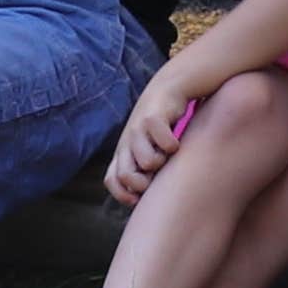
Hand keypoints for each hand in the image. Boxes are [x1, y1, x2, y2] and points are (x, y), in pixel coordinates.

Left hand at [106, 76, 197, 203]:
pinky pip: (166, 144)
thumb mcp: (148, 149)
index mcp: (123, 152)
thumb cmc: (159, 127)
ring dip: (162, 161)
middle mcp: (126, 142)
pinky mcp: (152, 118)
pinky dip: (173, 146)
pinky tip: (175, 139)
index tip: (141, 197)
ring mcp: (137, 130)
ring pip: (148, 162)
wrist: (167, 89)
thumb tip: (146, 198)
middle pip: (126, 175)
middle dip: (143, 183)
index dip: (123, 194)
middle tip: (157, 174)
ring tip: (167, 152)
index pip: (112, 180)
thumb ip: (144, 172)